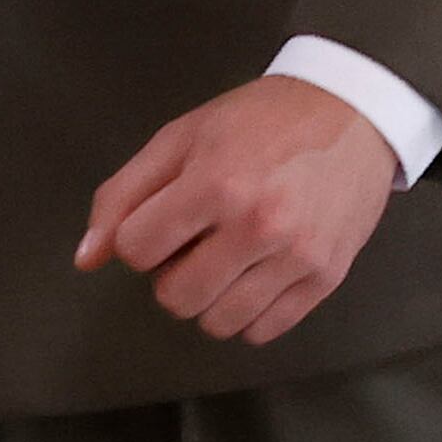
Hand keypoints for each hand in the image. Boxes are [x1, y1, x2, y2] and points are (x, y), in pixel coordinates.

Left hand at [76, 75, 397, 345]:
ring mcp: (297, 256)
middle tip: (199, 238)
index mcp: (216, 183)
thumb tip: (87, 259)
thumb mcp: (183, 136)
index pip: (136, 251)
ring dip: (211, 297)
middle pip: (174, 298)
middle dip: (173, 272)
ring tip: (230, 256)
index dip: (143, 235)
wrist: (354, 110)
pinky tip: (257, 273)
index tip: (167, 216)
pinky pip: (262, 331)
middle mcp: (258, 225)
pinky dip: (250, 312)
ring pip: (217, 323)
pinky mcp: (326, 276)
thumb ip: (124, 194)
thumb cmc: (263, 119)